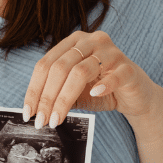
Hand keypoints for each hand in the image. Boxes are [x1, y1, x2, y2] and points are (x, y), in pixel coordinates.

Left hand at [22, 31, 162, 127]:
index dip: (34, 89)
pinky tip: (93, 95)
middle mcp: (92, 41)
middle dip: (47, 97)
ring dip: (64, 99)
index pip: (46, 64)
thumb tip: (34, 111)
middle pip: (60, 67)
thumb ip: (56, 94)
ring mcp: (111, 53)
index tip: (28, 112)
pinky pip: (114, 75)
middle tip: (41, 120)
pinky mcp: (128, 68)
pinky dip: (103, 86)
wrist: (134, 96)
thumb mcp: (73, 92)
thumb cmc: (101, 92)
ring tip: (57, 119)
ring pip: (80, 72)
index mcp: (74, 42)